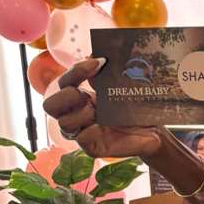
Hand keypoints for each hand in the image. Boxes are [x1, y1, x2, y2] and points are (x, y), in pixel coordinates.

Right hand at [42, 56, 162, 159]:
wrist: (153, 130)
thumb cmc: (135, 107)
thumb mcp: (123, 87)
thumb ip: (109, 73)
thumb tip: (96, 56)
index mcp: (81, 97)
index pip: (64, 82)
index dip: (76, 71)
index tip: (98, 62)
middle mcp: (77, 113)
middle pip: (50, 105)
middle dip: (66, 96)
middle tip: (86, 95)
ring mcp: (83, 131)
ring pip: (64, 123)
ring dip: (81, 114)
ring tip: (98, 112)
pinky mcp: (92, 147)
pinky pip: (81, 139)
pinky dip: (90, 131)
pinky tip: (103, 127)